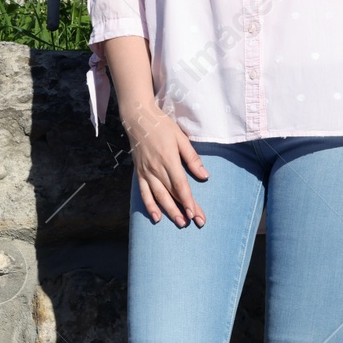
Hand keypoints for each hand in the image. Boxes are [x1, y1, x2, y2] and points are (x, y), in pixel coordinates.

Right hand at [124, 103, 207, 227]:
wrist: (138, 119)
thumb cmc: (162, 126)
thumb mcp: (181, 138)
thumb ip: (192, 158)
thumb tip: (205, 176)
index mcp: (169, 160)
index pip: (180, 185)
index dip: (188, 201)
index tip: (195, 213)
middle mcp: (156, 169)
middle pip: (172, 194)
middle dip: (183, 209)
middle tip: (194, 222)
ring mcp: (146, 173)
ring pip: (158, 196)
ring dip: (169, 211)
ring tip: (180, 223)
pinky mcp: (139, 174)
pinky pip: (144, 193)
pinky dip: (150, 206)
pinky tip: (156, 217)